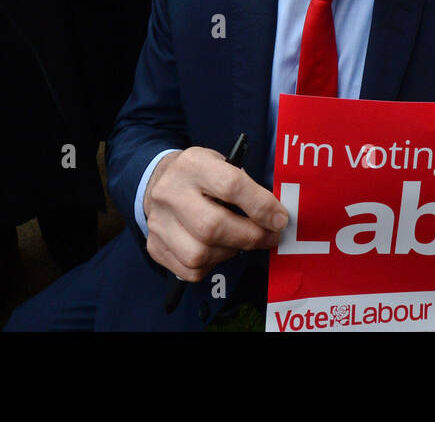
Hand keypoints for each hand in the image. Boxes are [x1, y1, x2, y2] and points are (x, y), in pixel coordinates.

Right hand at [142, 147, 288, 281]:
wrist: (160, 180)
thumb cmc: (202, 175)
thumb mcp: (223, 164)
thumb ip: (247, 187)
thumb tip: (275, 217)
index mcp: (193, 164)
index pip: (231, 185)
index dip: (261, 206)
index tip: (280, 219)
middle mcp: (169, 192)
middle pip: (213, 226)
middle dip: (250, 237)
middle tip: (269, 237)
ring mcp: (158, 221)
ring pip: (200, 253)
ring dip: (230, 252)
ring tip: (239, 241)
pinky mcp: (155, 245)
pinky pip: (190, 269)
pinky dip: (212, 264)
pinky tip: (218, 249)